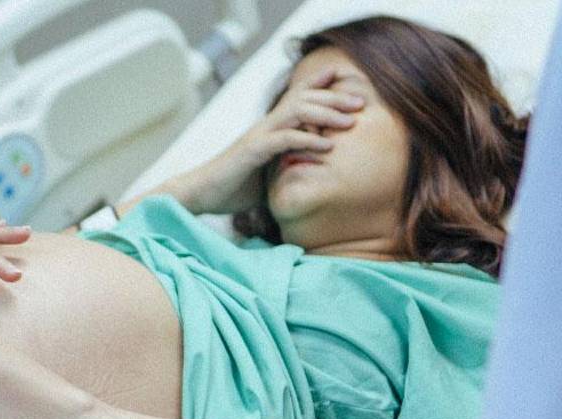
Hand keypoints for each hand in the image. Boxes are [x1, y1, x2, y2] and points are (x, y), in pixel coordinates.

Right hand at [177, 66, 363, 214]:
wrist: (200, 194)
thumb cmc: (233, 188)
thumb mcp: (268, 174)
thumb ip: (287, 166)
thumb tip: (310, 175)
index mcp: (269, 128)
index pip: (297, 97)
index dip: (320, 84)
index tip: (345, 80)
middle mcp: (265, 126)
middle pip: (303, 97)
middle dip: (334, 96)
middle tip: (361, 102)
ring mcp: (259, 136)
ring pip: (297, 111)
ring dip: (327, 113)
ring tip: (351, 121)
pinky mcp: (253, 152)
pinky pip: (285, 139)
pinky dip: (308, 140)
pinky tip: (328, 146)